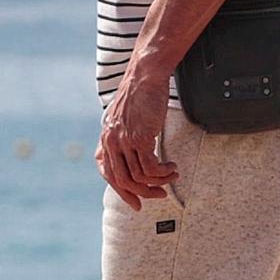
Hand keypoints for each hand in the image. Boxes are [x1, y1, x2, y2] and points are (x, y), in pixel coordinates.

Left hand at [97, 67, 178, 210]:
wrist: (144, 76)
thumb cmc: (139, 95)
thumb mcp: (125, 119)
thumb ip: (123, 136)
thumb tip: (132, 154)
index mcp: (106, 140)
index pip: (109, 175)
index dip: (123, 192)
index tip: (137, 203)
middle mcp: (112, 143)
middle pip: (123, 181)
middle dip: (143, 193)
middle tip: (160, 195)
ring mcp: (124, 141)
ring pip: (139, 177)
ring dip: (159, 182)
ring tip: (172, 176)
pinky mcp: (140, 138)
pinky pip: (150, 168)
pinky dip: (163, 173)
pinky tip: (172, 168)